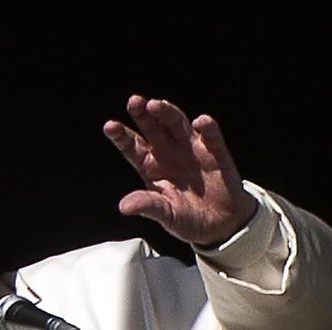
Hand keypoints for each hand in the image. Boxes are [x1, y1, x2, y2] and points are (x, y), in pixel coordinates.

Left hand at [103, 95, 256, 245]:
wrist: (221, 225)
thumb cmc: (188, 218)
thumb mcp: (166, 215)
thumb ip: (147, 206)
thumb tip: (124, 206)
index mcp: (151, 166)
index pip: (132, 147)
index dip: (121, 136)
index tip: (110, 126)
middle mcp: (168, 152)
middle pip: (153, 127)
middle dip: (143, 114)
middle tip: (135, 103)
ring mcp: (191, 149)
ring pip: (177, 124)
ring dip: (167, 113)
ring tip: (156, 106)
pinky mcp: (215, 152)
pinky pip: (210, 136)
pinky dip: (207, 128)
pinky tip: (201, 122)